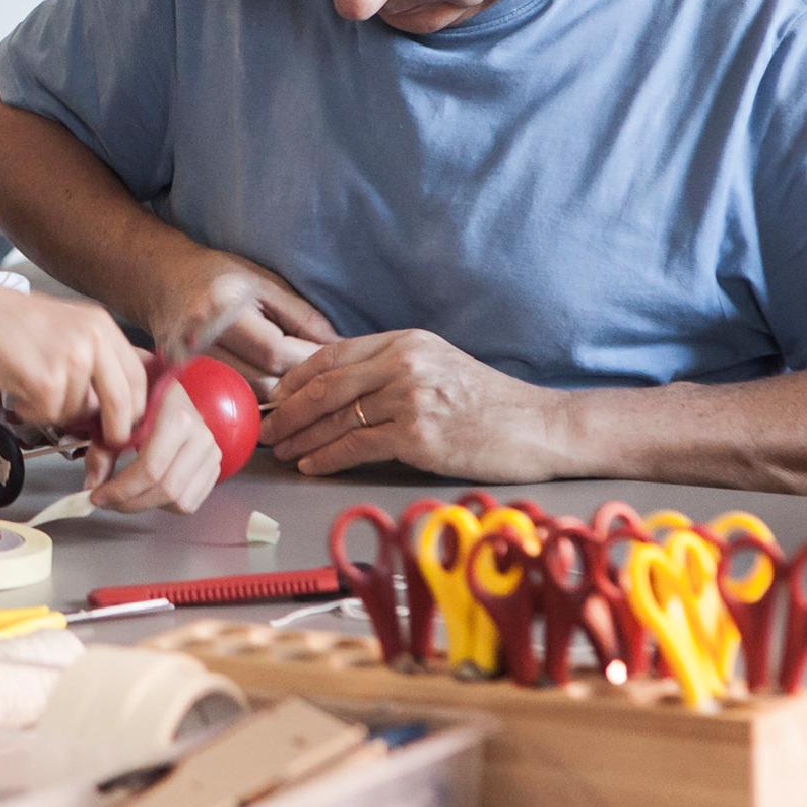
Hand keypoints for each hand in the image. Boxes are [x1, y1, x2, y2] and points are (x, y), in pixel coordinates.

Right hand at [0, 286, 146, 445]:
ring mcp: (71, 360)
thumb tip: (124, 396)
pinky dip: (31, 411)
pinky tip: (18, 389)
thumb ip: (98, 356)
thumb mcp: (68, 327)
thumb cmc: (10, 322)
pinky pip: (49, 415)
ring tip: (30, 386)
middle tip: (104, 442)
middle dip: (114, 430)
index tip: (126, 425)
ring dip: (54, 412)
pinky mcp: (46, 380)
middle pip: (122, 402)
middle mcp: (93, 340)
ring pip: (78, 413)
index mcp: (101, 325)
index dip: (135, 409)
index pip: (137, 377)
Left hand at [82, 378, 221, 512]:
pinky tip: (149, 491)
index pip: (150, 469)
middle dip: (131, 502)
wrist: (171, 394)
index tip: (97, 495)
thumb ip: (102, 451)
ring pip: (180, 502)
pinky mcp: (215, 467)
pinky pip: (191, 503)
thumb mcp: (116, 418)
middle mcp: (200, 437)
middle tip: (107, 501)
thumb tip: (92, 486)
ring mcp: (212, 453)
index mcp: (177, 419)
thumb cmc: (142, 404)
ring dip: (148, 505)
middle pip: (166, 490)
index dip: (120, 490)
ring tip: (127, 495)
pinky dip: (167, 505)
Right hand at [146, 249, 336, 397]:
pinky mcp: (178, 378)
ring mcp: (184, 362)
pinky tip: (270, 396)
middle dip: (296, 385)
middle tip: (321, 382)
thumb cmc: (220, 277)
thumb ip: (302, 317)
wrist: (163, 280)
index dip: (309, 362)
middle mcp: (200, 338)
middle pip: (260, 381)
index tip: (334, 364)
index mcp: (224, 308)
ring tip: (300, 390)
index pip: (275, 351)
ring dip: (276, 398)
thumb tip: (339, 347)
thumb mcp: (264, 283)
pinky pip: (224, 400)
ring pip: (244, 398)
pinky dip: (251, 402)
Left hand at [260, 330, 570, 481]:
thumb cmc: (489, 403)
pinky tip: (311, 465)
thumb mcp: (439, 366)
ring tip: (281, 450)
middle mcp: (403, 363)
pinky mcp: (417, 435)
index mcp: (405, 341)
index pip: (332, 354)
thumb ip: (392, 368)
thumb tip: (339, 385)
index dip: (295, 377)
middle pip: (324, 385)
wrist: (541, 427)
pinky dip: (326, 457)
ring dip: (300, 437)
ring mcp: (410, 397)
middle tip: (265, 428)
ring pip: (335, 417)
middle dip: (286, 409)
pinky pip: (355, 445)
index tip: (274, 396)